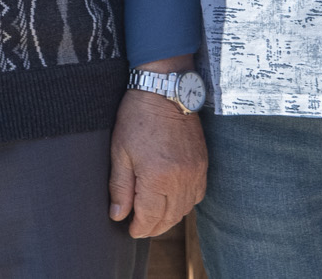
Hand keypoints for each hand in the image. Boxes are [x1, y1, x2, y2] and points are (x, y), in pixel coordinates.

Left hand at [108, 86, 205, 240]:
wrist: (165, 91)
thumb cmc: (137, 118)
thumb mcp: (120, 152)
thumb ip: (120, 187)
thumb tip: (118, 215)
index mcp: (158, 178)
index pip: (151, 217)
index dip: (140, 228)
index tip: (131, 231)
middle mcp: (181, 180)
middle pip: (170, 217)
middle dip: (154, 227)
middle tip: (140, 228)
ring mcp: (196, 173)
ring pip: (185, 209)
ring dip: (170, 218)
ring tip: (154, 218)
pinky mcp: (203, 165)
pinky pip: (197, 195)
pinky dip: (184, 204)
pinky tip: (172, 202)